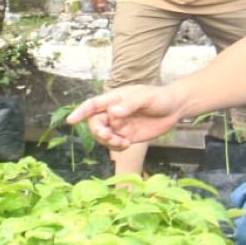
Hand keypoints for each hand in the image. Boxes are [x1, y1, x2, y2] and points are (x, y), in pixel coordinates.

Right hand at [66, 85, 182, 150]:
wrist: (175, 108)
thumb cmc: (159, 98)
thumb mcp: (146, 98)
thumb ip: (129, 105)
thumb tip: (112, 113)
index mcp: (114, 99)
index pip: (92, 105)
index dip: (80, 112)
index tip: (71, 121)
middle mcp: (113, 112)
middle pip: (95, 123)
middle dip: (98, 132)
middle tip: (109, 137)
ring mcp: (119, 125)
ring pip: (103, 136)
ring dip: (107, 142)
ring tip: (121, 142)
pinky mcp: (127, 136)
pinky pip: (115, 144)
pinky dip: (117, 146)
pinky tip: (126, 144)